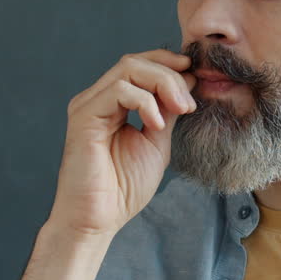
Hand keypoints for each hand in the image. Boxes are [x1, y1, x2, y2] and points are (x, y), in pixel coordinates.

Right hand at [46, 48, 198, 241]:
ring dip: (163, 84)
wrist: (99, 219)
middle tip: (190, 101)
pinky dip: (145, 102)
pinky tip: (157, 125)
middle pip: (136, 61)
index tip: (196, 77)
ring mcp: (89, 105)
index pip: (140, 66)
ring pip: (128, 68)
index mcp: (113, 104)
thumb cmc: (123, 189)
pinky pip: (118, 90)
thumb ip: (167, 112)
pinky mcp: (84, 116)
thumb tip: (186, 82)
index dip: (169, 64)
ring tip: (180, 109)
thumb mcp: (157, 143)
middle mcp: (98, 99)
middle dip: (170, 74)